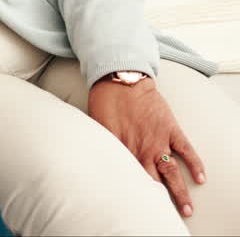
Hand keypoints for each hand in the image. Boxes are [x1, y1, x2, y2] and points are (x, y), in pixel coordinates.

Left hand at [89, 77, 205, 218]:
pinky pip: (186, 150)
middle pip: (153, 182)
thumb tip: (96, 160)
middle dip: (159, 201)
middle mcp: (142, 150)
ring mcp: (159, 140)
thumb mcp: (97, 127)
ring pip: (172, 172)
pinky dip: (195, 164)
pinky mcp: (171, 129)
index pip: (130, 179)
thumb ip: (102, 146)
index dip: (134, 194)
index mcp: (122, 150)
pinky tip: (201, 178)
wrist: (121, 80)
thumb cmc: (104, 102)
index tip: (137, 207)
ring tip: (186, 209)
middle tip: (164, 216)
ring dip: (180, 191)